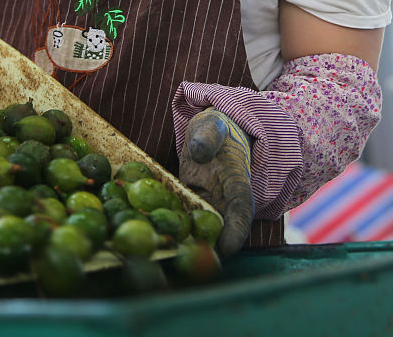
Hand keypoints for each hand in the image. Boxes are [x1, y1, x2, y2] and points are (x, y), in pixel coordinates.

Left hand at [178, 108, 252, 255]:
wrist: (212, 135)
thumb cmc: (216, 130)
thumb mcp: (212, 126)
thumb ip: (207, 137)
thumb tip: (199, 152)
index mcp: (238, 184)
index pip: (241, 210)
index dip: (236, 231)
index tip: (225, 250)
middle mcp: (225, 203)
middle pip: (221, 232)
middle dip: (206, 251)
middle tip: (186, 264)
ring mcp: (209, 209)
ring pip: (201, 233)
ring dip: (186, 246)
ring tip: (165, 258)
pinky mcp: (191, 211)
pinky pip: (183, 225)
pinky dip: (170, 233)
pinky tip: (151, 240)